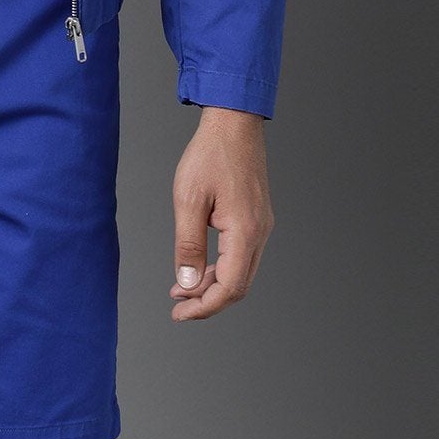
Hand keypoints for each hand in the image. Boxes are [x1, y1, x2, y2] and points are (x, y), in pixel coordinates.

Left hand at [170, 106, 273, 320]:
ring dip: (212, 285)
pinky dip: (220, 268)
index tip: (179, 314)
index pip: (229, 287)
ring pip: (241, 272)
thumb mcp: (188, 200)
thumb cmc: (210, 155)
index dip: (204, 307)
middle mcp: (259, 232)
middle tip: (177, 306)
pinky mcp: (256, 219)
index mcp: (244, 231)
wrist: (233, 124)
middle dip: (207, 301)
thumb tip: (188, 283)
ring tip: (181, 289)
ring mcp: (261, 226)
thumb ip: (188, 245)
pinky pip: (241, 255)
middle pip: (238, 286)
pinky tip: (198, 267)